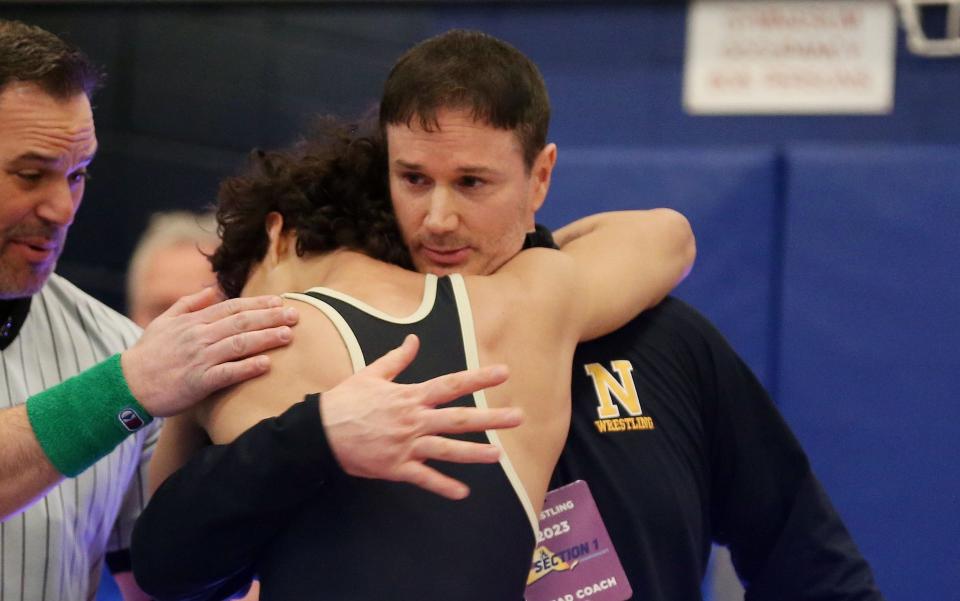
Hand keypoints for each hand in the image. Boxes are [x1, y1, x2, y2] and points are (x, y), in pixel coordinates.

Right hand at [121, 287, 298, 416]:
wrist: (127, 385)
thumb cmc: (148, 354)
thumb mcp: (164, 322)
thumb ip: (189, 304)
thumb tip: (212, 289)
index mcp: (193, 322)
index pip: (231, 307)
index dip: (257, 303)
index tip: (280, 301)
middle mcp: (198, 337)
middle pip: (240, 322)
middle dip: (270, 316)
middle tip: (295, 314)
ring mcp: (199, 359)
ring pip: (238, 344)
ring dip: (265, 338)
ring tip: (288, 335)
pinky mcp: (197, 382)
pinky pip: (227, 373)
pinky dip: (247, 367)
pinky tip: (267, 364)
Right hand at [321, 334, 521, 500]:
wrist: (320, 432)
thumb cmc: (345, 401)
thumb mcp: (371, 374)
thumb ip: (397, 359)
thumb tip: (413, 339)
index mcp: (410, 396)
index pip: (451, 385)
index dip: (479, 378)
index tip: (503, 373)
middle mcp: (414, 420)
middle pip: (459, 418)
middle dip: (491, 418)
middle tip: (518, 417)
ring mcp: (406, 445)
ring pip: (447, 450)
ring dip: (475, 453)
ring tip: (499, 455)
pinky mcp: (396, 467)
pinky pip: (424, 478)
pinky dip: (443, 486)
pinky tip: (462, 493)